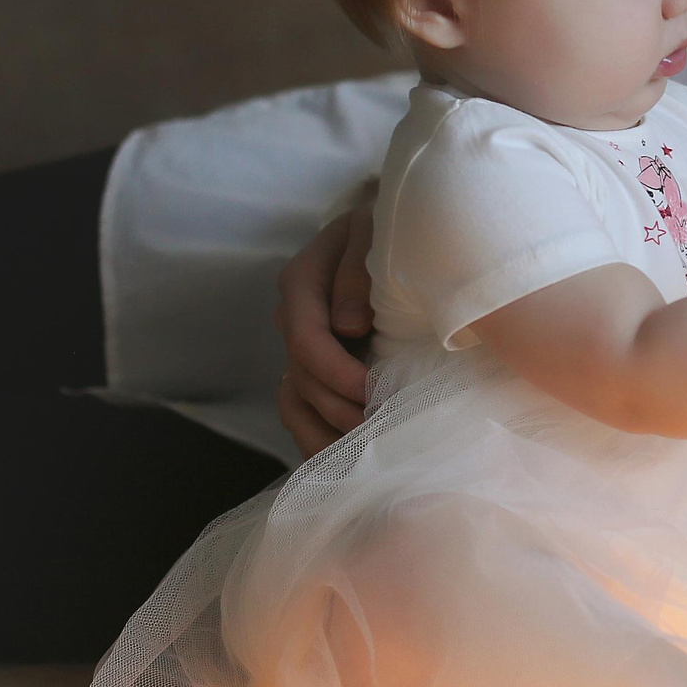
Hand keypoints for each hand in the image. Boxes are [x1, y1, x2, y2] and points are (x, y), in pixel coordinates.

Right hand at [274, 196, 377, 458]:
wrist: (392, 223)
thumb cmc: (387, 225)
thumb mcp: (374, 232)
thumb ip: (359, 272)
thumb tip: (349, 326)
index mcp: (302, 282)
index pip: (305, 338)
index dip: (335, 371)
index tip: (372, 390)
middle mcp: (294, 317)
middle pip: (301, 377)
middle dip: (338, 407)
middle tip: (379, 429)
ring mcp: (301, 344)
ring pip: (295, 400)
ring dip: (324, 432)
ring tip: (360, 455)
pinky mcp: (315, 364)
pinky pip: (302, 409)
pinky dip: (319, 437)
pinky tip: (345, 463)